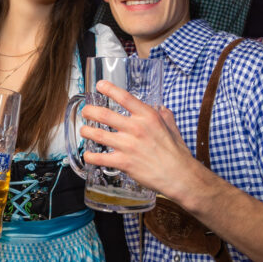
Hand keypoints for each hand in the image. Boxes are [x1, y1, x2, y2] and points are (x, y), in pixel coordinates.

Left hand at [80, 81, 197, 198]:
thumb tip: (159, 107)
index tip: (100, 85)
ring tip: (84, 130)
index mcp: (148, 117)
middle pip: (104, 114)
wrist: (179, 176)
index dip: (109, 89)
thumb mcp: (172, 127)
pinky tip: (88, 155)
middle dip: (89, 111)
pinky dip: (90, 156)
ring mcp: (128, 145)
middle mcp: (136, 128)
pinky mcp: (123, 162)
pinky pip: (100, 158)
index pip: (124, 97)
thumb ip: (164, 115)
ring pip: (98, 134)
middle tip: (85, 111)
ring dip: (86, 131)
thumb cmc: (177, 153)